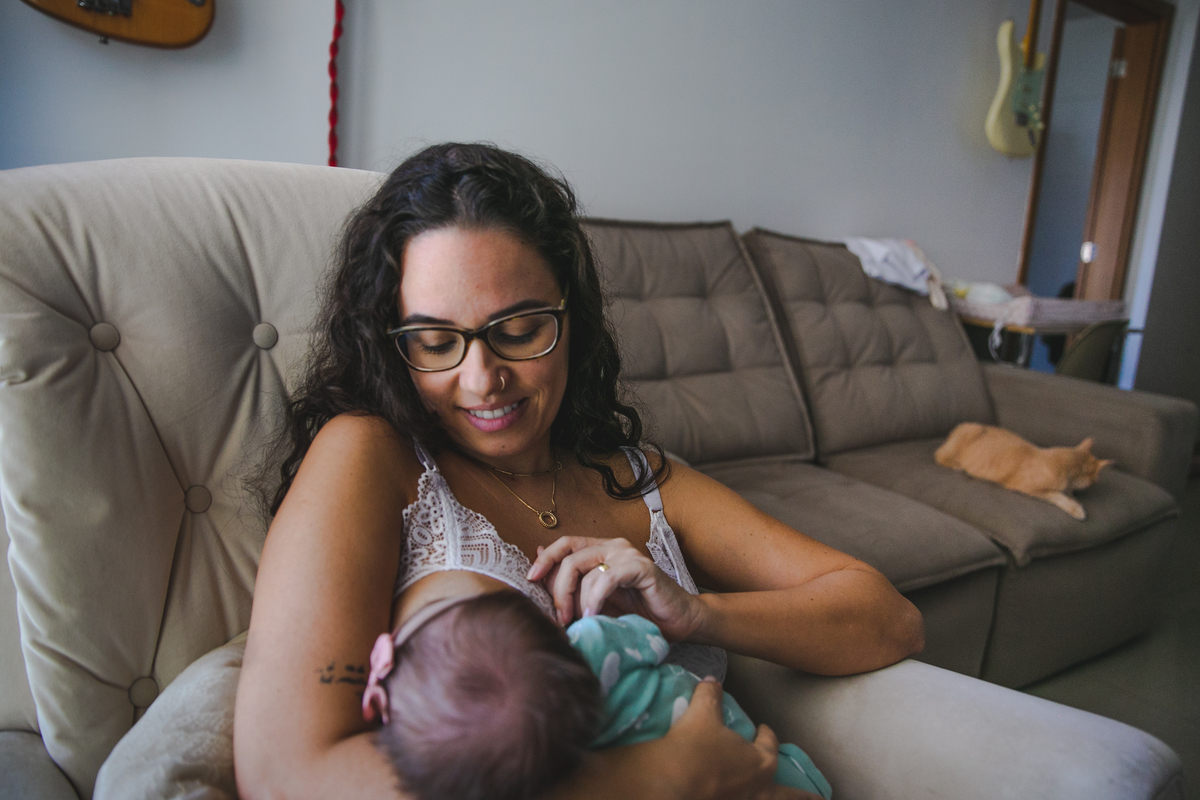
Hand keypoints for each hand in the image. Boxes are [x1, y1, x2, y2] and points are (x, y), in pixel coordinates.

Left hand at [526, 536, 704, 640]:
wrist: (680, 621)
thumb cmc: (640, 613)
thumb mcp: (597, 600)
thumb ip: (573, 583)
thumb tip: (537, 560)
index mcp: (601, 549)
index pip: (565, 544)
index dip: (545, 559)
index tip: (530, 579)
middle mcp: (613, 546)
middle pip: (570, 558)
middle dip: (559, 590)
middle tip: (560, 617)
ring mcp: (628, 554)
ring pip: (586, 570)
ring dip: (577, 600)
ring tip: (580, 622)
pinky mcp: (642, 568)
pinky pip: (607, 579)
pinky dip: (595, 600)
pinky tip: (594, 616)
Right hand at [665, 679, 817, 799]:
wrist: (667, 784)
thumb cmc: (692, 747)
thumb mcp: (701, 713)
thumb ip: (710, 696)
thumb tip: (711, 681)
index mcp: (759, 762)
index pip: (769, 745)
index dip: (766, 735)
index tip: (764, 728)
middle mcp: (757, 790)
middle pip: (789, 795)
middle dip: (804, 797)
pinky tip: (738, 799)